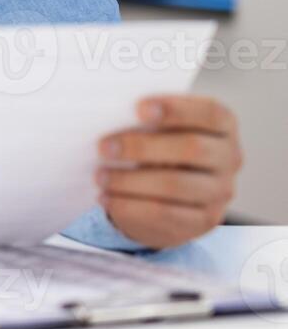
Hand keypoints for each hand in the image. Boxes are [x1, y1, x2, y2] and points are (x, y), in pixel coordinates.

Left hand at [96, 95, 242, 248]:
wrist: (173, 196)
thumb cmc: (161, 147)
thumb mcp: (161, 129)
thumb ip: (148, 120)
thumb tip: (110, 112)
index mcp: (223, 126)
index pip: (210, 113)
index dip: (176, 109)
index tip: (138, 108)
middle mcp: (229, 158)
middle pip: (192, 148)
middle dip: (142, 146)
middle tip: (103, 147)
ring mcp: (221, 192)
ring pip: (176, 185)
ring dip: (130, 180)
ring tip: (99, 176)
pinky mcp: (204, 221)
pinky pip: (165, 214)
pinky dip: (130, 205)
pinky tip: (106, 197)